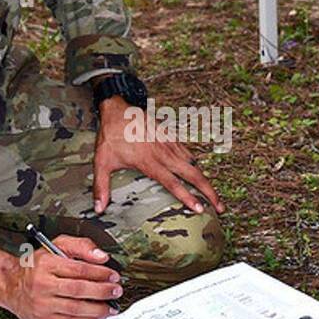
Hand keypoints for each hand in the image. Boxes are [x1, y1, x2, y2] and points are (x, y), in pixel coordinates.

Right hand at [1, 235, 121, 318]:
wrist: (11, 285)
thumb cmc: (36, 266)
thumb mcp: (55, 246)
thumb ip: (80, 246)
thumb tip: (101, 256)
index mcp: (46, 264)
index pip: (79, 269)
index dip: (100, 273)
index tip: (113, 275)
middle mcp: (42, 284)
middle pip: (79, 290)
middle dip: (102, 291)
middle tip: (116, 291)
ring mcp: (42, 304)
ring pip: (76, 309)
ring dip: (98, 308)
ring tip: (111, 306)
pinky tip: (98, 316)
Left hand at [92, 97, 225, 216]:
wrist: (118, 109)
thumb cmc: (110, 136)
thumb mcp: (102, 162)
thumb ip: (101, 187)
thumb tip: (98, 209)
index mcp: (149, 161)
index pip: (173, 183)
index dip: (188, 197)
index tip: (200, 209)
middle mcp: (164, 153)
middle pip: (193, 174)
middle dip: (209, 191)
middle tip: (221, 207)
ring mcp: (170, 144)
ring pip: (194, 164)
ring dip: (206, 181)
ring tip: (215, 197)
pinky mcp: (171, 137)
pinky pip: (188, 153)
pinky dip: (196, 166)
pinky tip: (199, 175)